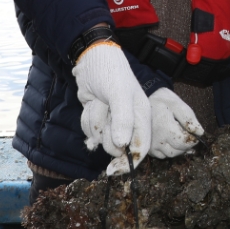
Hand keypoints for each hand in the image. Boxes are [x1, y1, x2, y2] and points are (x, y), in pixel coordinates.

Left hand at [73, 42, 151, 175]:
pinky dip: (87, 118)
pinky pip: (90, 131)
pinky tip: (91, 102)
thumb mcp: (118, 93)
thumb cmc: (109, 71)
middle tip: (106, 112)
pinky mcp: (98, 118)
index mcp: (142, 115)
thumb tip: (123, 146)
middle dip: (107, 134)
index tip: (113, 171)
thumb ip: (123, 119)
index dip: (128, 162)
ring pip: (101, 139)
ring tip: (98, 101)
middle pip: (117, 147)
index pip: (140, 148)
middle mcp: (129, 121)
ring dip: (95, 121)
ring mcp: (112, 121)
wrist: (89, 58)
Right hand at [148, 88, 203, 158]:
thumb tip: (200, 133)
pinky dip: (168, 150)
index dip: (192, 141)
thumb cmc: (164, 102)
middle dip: (186, 145)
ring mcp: (151, 144)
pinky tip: (170, 141)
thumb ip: (189, 119)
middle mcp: (157, 139)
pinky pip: (162, 155)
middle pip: (177, 151)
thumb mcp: (179, 106)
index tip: (195, 135)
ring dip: (178, 149)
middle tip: (188, 136)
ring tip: (179, 137)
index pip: (183, 143)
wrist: (147, 100)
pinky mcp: (148, 147)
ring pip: (170, 154)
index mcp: (165, 127)